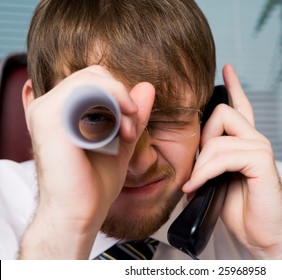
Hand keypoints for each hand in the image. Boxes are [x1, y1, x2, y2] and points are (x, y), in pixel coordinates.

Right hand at [20, 66, 154, 258]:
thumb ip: (132, 114)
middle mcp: (50, 107)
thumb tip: (147, 87)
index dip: (119, 94)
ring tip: (128, 132)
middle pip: (94, 75)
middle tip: (132, 127)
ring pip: (91, 79)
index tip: (132, 123)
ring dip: (119, 102)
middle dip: (121, 96)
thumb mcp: (120, 141)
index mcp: (62, 111)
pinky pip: (86, 92)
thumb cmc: (94, 182)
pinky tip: (121, 132)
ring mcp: (47, 111)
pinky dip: (112, 105)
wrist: (80, 213)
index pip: (94, 80)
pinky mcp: (50, 119)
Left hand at [183, 64, 281, 258]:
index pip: (241, 106)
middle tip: (198, 170)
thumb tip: (190, 152)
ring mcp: (260, 148)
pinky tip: (197, 187)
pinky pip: (223, 155)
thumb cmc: (239, 208)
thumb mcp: (216, 179)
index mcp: (245, 141)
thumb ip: (208, 159)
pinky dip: (205, 173)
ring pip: (218, 136)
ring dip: (200, 164)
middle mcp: (255, 139)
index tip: (227, 69)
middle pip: (221, 113)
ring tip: (195, 185)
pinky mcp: (261, 161)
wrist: (261, 233)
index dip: (234, 86)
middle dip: (202, 140)